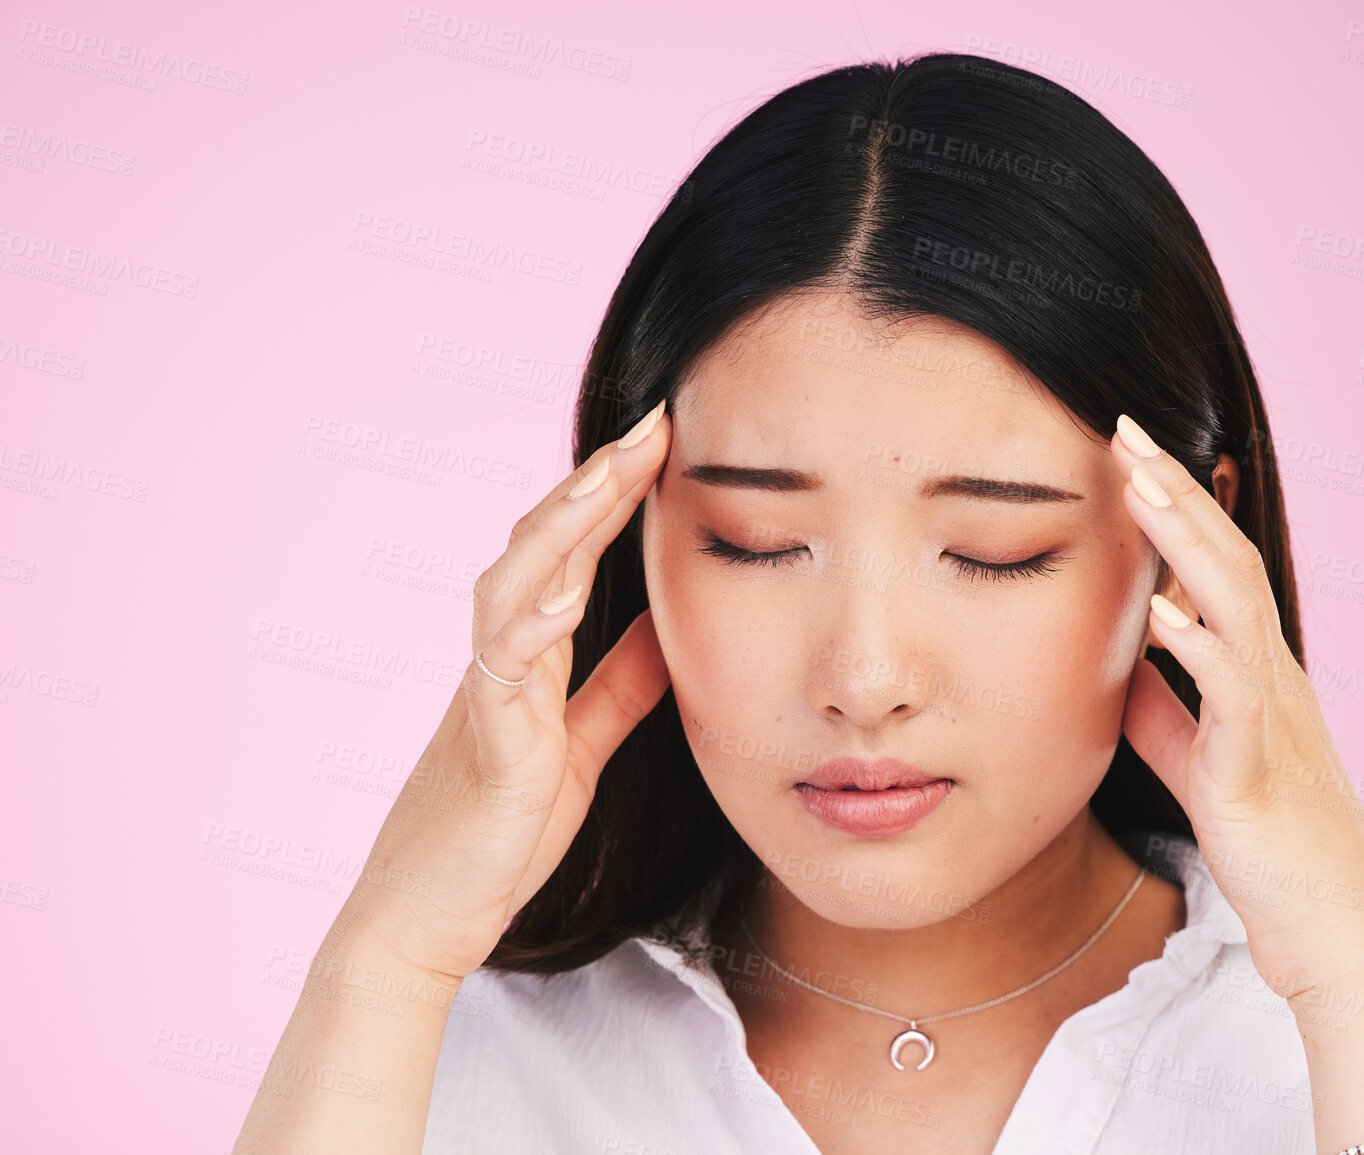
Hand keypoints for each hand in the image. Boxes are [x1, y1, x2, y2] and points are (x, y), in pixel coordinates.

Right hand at [344, 400, 672, 983]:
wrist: (428, 916)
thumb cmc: (498, 833)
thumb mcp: (580, 746)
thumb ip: (617, 687)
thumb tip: (669, 630)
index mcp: (531, 654)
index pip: (575, 552)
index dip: (617, 494)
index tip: (667, 438)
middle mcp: (503, 659)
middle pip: (543, 547)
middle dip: (597, 482)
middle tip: (653, 423)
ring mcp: (487, 696)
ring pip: (512, 588)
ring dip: (559, 529)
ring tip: (607, 477)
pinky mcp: (484, 746)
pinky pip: (500, 674)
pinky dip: (529, 628)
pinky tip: (565, 595)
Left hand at [1110, 413, 1363, 1003]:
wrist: (1335, 935)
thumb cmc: (1272, 851)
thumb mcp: (1201, 764)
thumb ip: (1167, 712)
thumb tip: (1123, 663)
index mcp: (1256, 675)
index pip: (1216, 569)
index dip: (1175, 508)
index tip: (1127, 452)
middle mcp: (1273, 680)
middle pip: (1228, 564)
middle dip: (1178, 494)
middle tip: (1127, 429)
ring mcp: (1273, 721)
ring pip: (1237, 608)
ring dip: (1188, 543)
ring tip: (1141, 486)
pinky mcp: (1258, 774)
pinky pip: (1232, 698)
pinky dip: (1197, 648)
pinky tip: (1158, 611)